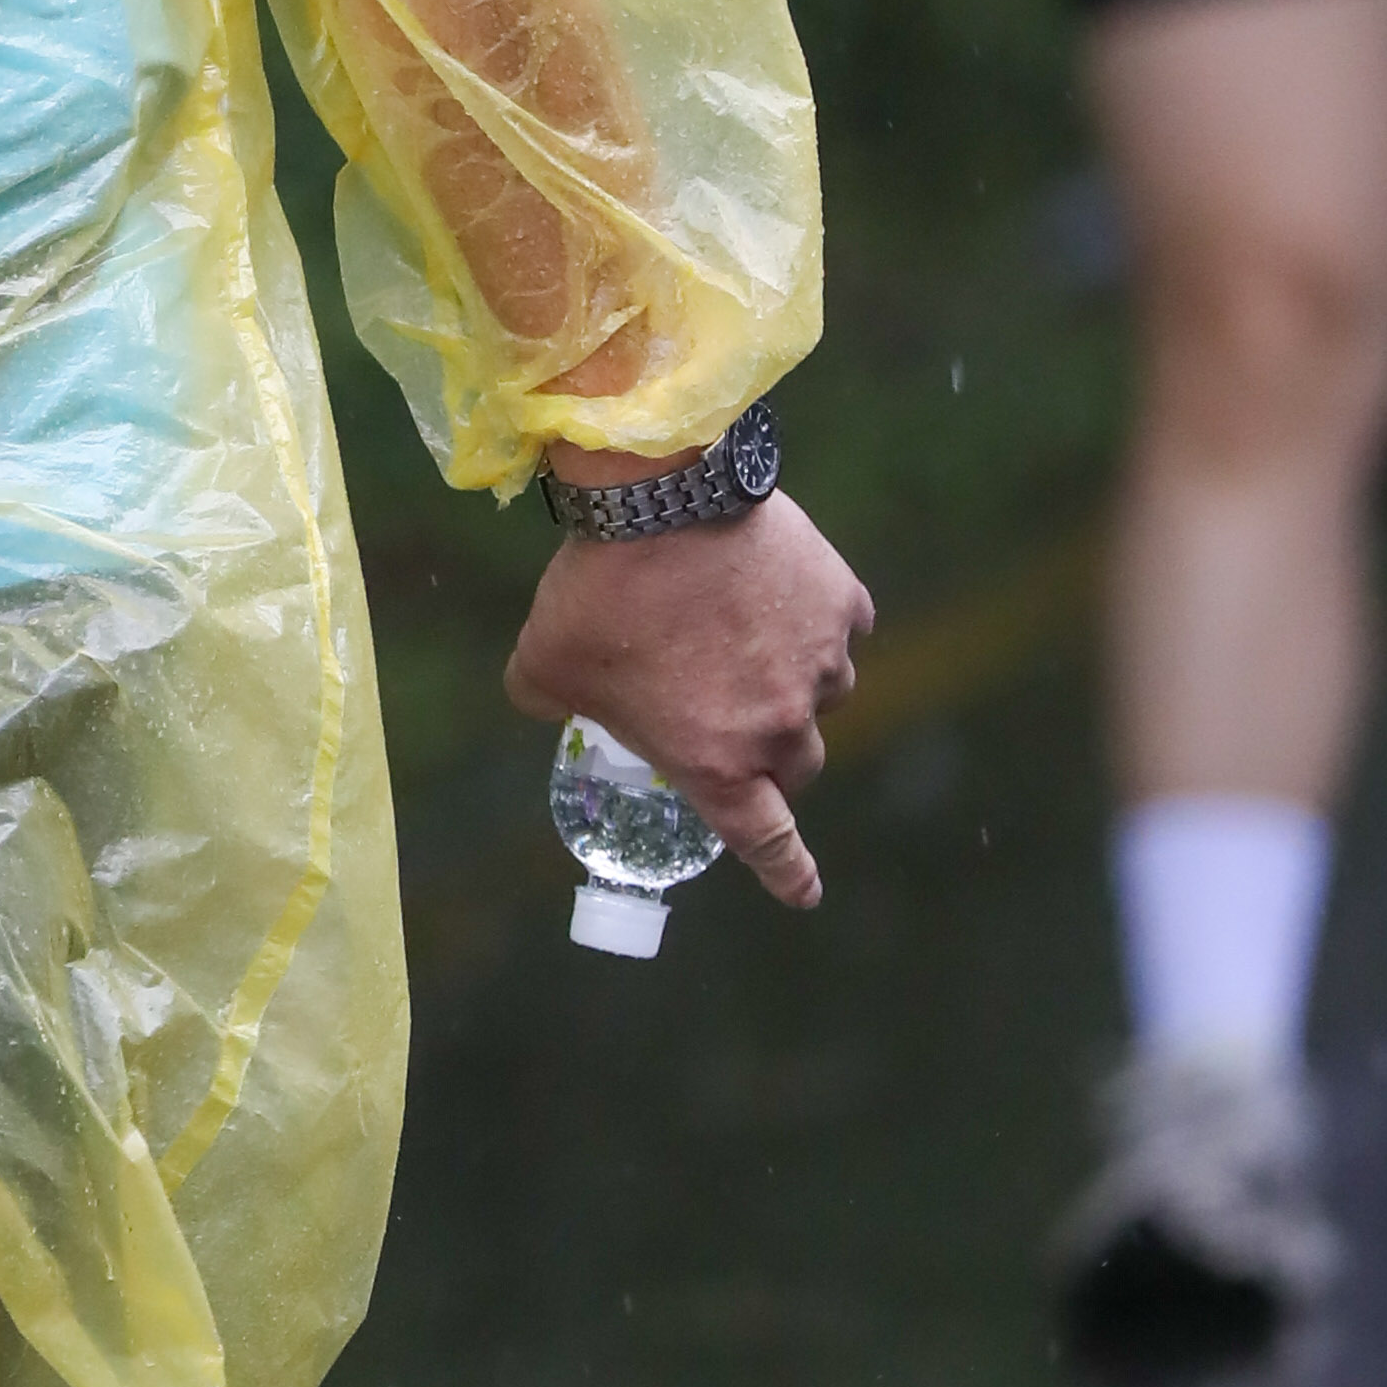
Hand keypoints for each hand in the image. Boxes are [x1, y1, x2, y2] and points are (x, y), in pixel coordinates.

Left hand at [503, 485, 873, 912]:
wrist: (660, 493)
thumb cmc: (598, 589)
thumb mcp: (543, 665)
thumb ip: (550, 704)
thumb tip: (547, 706)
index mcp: (716, 760)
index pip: (763, 838)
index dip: (785, 870)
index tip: (805, 892)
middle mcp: (780, 725)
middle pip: (798, 767)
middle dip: (772, 758)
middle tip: (733, 722)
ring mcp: (822, 662)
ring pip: (823, 693)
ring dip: (792, 682)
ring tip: (736, 633)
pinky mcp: (844, 603)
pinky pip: (840, 628)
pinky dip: (811, 619)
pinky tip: (769, 590)